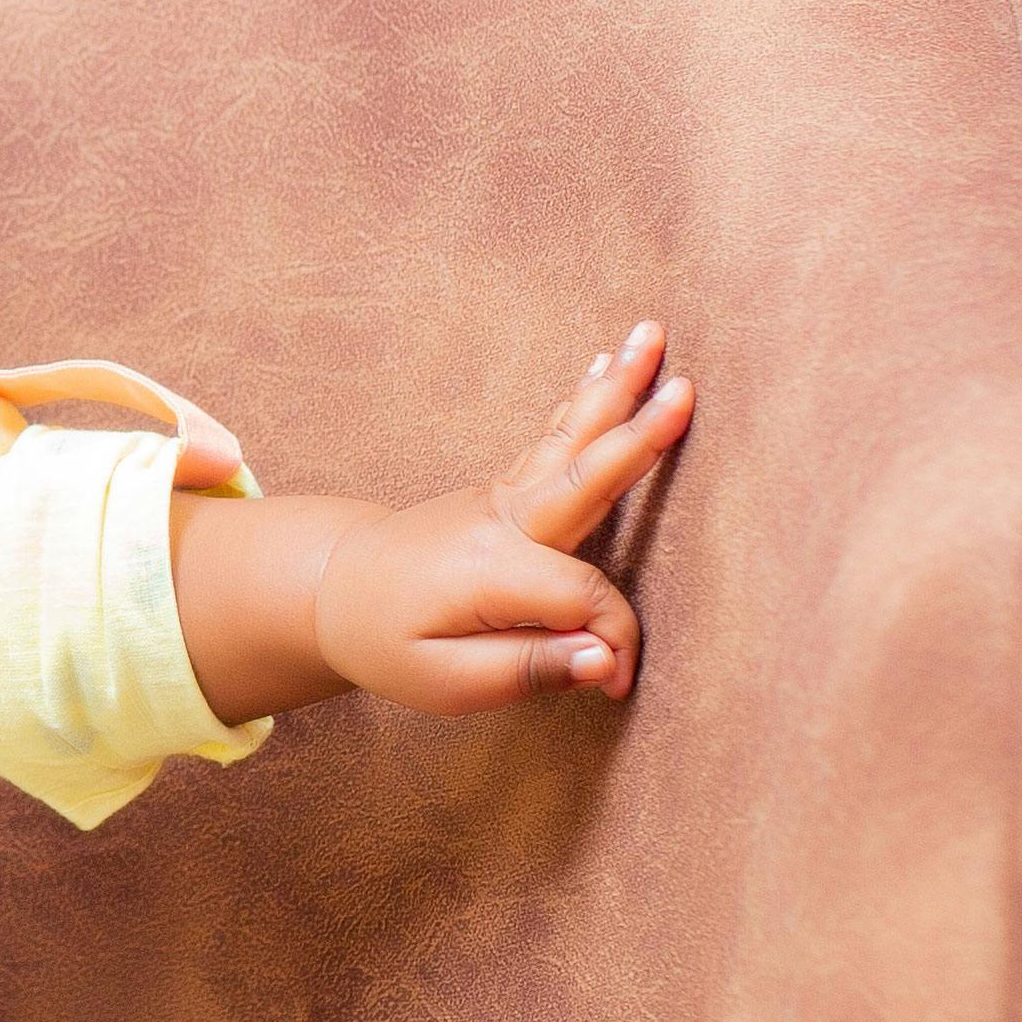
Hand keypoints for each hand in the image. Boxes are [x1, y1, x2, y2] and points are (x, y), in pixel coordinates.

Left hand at [309, 321, 693, 713]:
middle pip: (584, 478)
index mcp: (490, 570)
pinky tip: (608, 364)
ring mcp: (502, 497)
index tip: (616, 685)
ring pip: (569, 441)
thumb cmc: (388, 642)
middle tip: (685, 391)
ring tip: (651, 336)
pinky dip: (585, 403)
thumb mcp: (447, 683)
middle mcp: (501, 520)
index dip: (613, 643)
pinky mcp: (506, 492)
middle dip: (640, 438)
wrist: (335, 589)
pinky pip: (554, 444)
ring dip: (615, 389)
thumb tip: (603, 660)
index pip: (584, 600)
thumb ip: (528, 668)